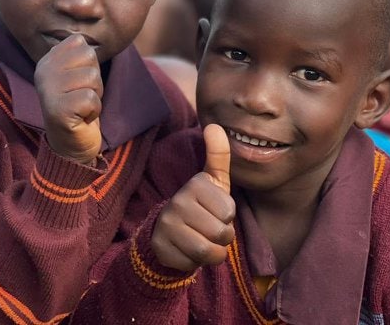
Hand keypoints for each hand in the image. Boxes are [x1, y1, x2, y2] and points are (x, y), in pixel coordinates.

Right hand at [35, 34, 102, 164]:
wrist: (72, 143)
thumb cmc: (79, 105)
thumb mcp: (79, 74)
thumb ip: (80, 54)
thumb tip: (83, 38)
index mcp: (47, 60)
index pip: (80, 42)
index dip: (89, 63)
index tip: (78, 81)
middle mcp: (42, 72)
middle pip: (89, 57)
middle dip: (94, 79)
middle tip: (81, 96)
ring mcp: (47, 91)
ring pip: (92, 77)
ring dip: (95, 95)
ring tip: (81, 106)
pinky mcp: (57, 110)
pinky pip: (91, 98)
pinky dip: (94, 110)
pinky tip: (81, 118)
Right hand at [151, 124, 234, 271]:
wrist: (168, 234)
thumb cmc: (201, 206)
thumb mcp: (213, 182)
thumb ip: (218, 155)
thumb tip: (214, 125)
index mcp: (195, 185)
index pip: (228, 212)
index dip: (227, 218)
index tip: (214, 212)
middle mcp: (178, 202)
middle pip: (221, 232)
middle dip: (222, 238)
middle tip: (209, 230)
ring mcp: (167, 225)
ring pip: (208, 250)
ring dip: (213, 253)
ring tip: (204, 242)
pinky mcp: (161, 247)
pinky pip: (192, 264)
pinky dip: (196, 263)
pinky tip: (187, 251)